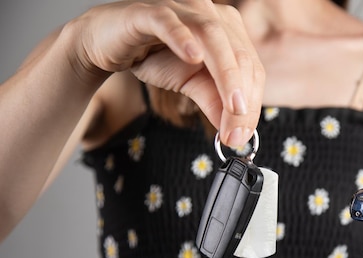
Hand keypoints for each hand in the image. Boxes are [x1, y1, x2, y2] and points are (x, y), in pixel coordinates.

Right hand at [67, 0, 263, 146]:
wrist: (107, 41)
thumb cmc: (154, 55)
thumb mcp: (190, 84)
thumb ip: (215, 103)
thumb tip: (236, 133)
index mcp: (228, 30)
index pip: (251, 68)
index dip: (252, 104)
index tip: (241, 135)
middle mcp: (210, 14)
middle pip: (239, 54)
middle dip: (241, 98)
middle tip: (235, 133)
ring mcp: (182, 9)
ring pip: (213, 36)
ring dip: (226, 74)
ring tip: (232, 106)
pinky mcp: (150, 12)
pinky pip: (170, 23)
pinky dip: (183, 39)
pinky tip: (194, 58)